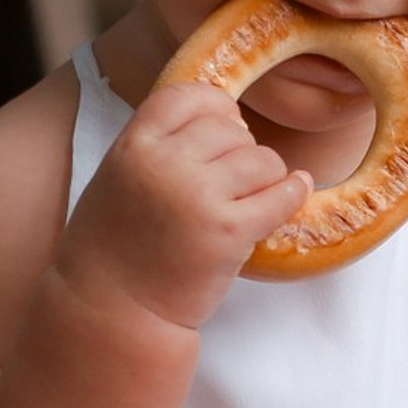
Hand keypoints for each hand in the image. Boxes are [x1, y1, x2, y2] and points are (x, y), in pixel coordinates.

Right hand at [52, 83, 310, 332]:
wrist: (112, 310)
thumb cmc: (116, 248)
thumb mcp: (120, 177)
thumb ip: (159, 146)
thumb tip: (225, 118)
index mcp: (133, 146)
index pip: (188, 96)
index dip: (215, 108)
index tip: (227, 128)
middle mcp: (165, 164)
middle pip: (231, 129)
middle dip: (242, 151)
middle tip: (235, 182)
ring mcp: (198, 197)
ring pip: (262, 159)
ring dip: (266, 177)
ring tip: (249, 201)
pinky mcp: (229, 232)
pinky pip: (283, 195)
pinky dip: (294, 192)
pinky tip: (294, 192)